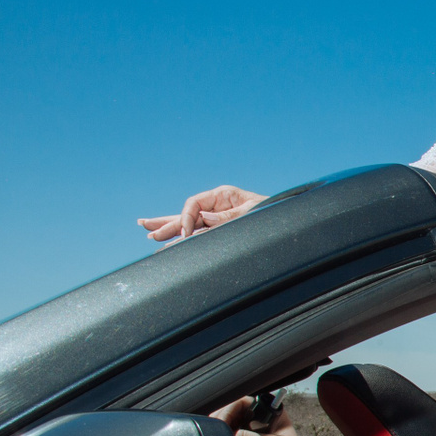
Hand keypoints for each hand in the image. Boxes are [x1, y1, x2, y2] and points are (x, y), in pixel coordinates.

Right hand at [138, 185, 266, 241]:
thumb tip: (205, 218)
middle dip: (167, 222)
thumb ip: (229, 216)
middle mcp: (216, 206)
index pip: (194, 204)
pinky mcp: (220, 230)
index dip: (186, 218)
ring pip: (188, 224)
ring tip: (149, 231)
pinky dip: (183, 238)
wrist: (288, 222)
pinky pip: (198, 234)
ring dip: (168, 228)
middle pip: (186, 214)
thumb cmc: (274, 210)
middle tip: (147, 229)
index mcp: (223, 196)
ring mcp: (217, 218)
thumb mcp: (254, 211)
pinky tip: (168, 240)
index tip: (184, 233)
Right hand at [213, 398, 320, 435]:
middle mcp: (264, 422)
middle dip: (222, 418)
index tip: (219, 421)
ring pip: (232, 425)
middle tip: (212, 428)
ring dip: (223, 429)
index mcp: (273, 413)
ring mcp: (257, 435)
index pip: (244, 402)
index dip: (228, 409)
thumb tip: (227, 433)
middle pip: (235, 412)